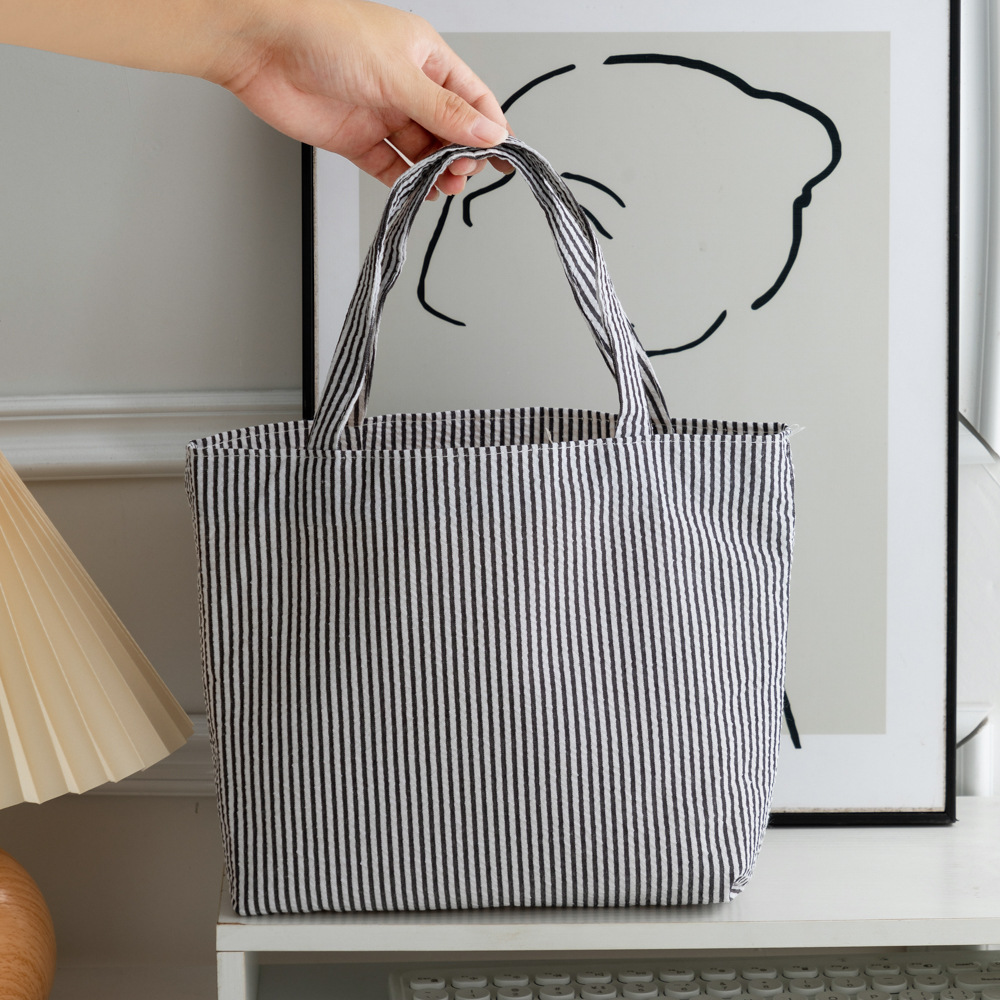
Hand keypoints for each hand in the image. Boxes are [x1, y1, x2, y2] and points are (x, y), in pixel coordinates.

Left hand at [210, 0, 511, 194]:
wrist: (261, 46)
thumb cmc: (324, 35)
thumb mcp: (399, 74)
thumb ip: (445, 111)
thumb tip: (488, 132)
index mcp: (424, 57)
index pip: (472, 98)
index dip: (490, 128)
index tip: (503, 157)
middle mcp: (405, 85)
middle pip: (448, 129)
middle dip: (461, 155)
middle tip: (463, 174)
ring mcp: (380, 113)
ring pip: (421, 151)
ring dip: (436, 171)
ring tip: (445, 185)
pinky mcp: (355, 138)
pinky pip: (390, 165)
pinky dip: (406, 180)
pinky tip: (419, 190)